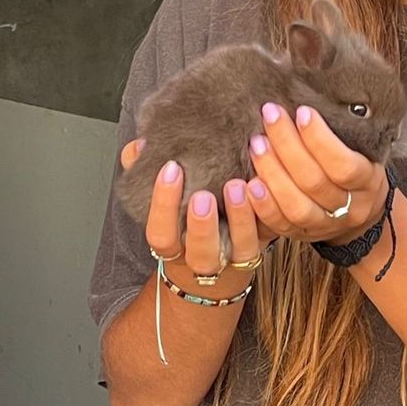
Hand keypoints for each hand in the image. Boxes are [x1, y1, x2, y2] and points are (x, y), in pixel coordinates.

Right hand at [120, 140, 273, 286]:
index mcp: (176, 245)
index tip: (171, 168)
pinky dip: (267, 211)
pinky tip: (262, 185)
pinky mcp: (264, 242)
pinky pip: (268, 234)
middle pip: (200, 253)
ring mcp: (237, 253)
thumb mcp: (165, 196)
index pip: (161, 234)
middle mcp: (205, 256)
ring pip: (240, 248)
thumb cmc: (186, 216)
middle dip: (201, 226)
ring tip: (236, 186)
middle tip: (203, 195)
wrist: (223, 258)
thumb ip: (146, 172)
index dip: (163, 205)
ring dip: (239, 218)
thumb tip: (138, 147)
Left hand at [244, 102, 387, 244]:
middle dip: (288, 145)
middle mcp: (351, 208)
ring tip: (256, 143)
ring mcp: (325, 226)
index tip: (301, 110)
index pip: (344, 164)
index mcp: (368, 181)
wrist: (361, 212)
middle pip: (314, 181)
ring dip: (272, 172)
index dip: (320, 139)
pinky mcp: (302, 236)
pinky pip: (280, 226)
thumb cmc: (357, 165)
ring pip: (296, 206)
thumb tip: (309, 90)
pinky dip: (263, 205)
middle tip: (270, 115)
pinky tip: (248, 183)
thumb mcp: (363, 147)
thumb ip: (344, 129)